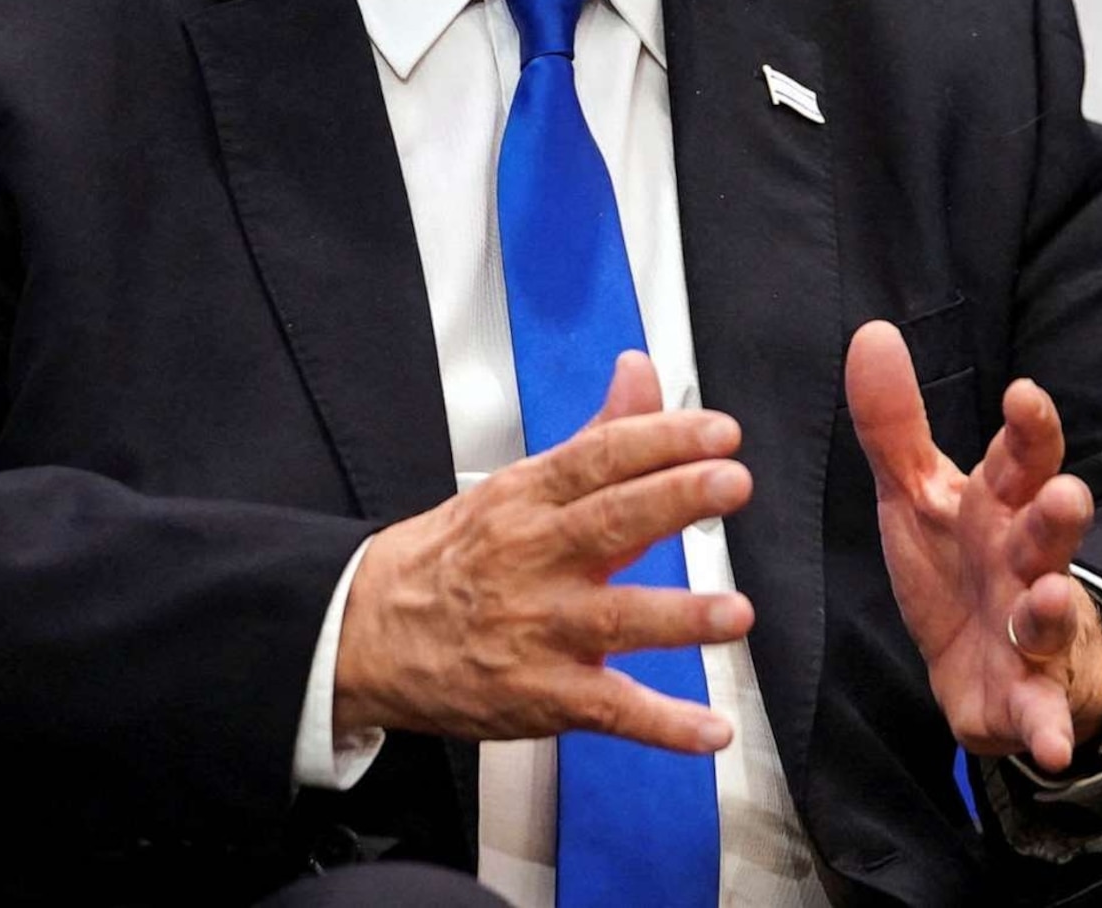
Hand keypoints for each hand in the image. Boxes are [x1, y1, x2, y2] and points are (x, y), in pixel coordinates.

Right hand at [333, 350, 753, 752]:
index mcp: (528, 499)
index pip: (599, 458)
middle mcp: (534, 559)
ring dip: (678, 617)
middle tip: (731, 484)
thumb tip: (641, 373)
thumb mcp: (517, 486)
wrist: (367, 634)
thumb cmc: (454, 557)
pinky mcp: (542, 695)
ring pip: (614, 620)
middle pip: (609, 523)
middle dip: (674, 501)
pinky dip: (661, 724)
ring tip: (734, 612)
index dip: (660, 441)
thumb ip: (597, 434)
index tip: (718, 431)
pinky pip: (608, 710)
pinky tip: (708, 729)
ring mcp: (539, 630)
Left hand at [845, 320, 1101, 775]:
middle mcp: (1025, 563)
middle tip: (1067, 492)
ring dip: (1054, 609)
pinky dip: (1049, 730)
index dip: (1027, 428)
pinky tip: (1054, 747)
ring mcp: (1031, 632)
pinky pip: (1040, 713)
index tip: (1024, 394)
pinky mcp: (1024, 698)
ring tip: (1050, 598)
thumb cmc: (958, 564)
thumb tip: (871, 332)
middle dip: (1060, 513)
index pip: (1019, 458)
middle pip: (1048, 533)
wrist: (979, 664)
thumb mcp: (919, 493)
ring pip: (1050, 616)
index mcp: (998, 507)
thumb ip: (895, 423)